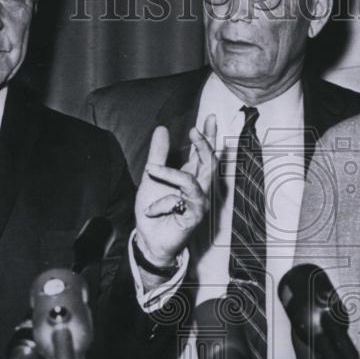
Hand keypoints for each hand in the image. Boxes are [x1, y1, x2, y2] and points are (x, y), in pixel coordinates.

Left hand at [134, 115, 217, 265]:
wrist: (149, 240)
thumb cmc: (154, 210)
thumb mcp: (151, 177)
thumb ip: (158, 154)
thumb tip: (162, 129)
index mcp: (192, 177)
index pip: (203, 153)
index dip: (208, 136)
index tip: (209, 117)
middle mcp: (199, 189)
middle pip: (210, 163)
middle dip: (204, 145)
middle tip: (195, 130)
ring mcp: (199, 203)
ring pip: (194, 180)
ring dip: (171, 173)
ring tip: (151, 169)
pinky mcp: (194, 217)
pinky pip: (179, 201)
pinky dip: (161, 203)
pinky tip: (150, 210)